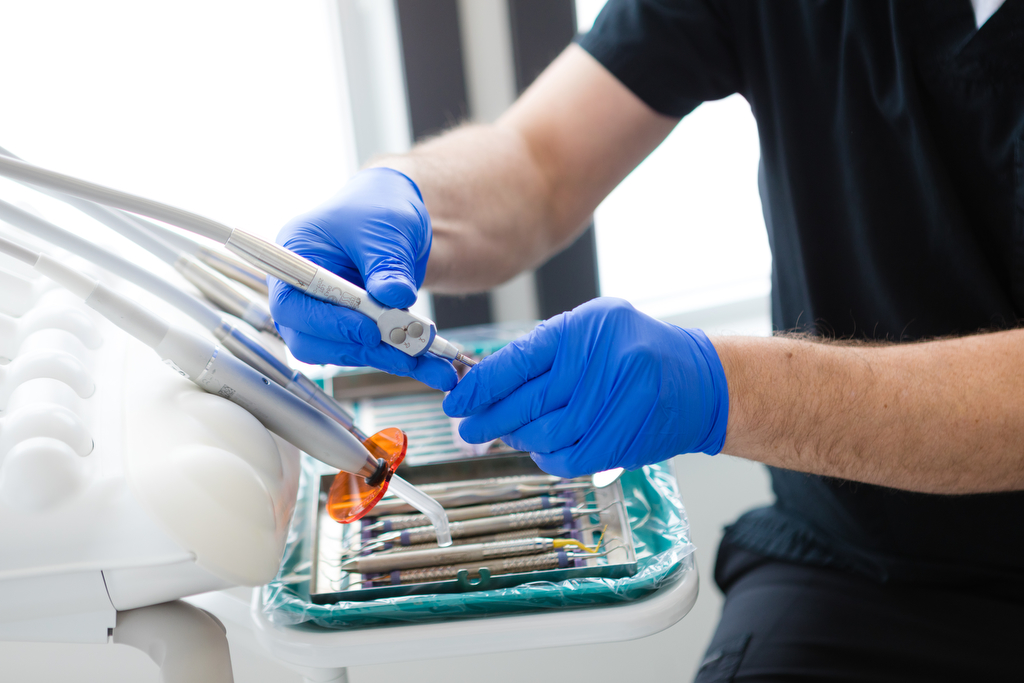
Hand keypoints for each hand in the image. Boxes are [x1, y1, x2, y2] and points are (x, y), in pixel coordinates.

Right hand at [269, 168, 456, 390]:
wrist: (400, 212)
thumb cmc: (380, 207)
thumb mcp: (385, 229)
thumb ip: (387, 265)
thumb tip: (395, 298)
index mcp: (295, 258)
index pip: (292, 306)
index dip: (326, 325)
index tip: (369, 331)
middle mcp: (304, 291)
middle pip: (311, 340)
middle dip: (359, 349)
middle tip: (403, 353)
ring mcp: (329, 311)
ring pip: (343, 352)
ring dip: (386, 359)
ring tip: (428, 360)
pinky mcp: (356, 325)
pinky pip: (371, 351)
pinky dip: (401, 359)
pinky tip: (432, 366)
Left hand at [442, 298, 728, 476]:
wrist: (699, 382)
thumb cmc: (637, 352)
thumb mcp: (593, 331)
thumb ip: (545, 352)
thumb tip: (486, 382)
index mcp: (586, 328)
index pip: (519, 360)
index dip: (481, 386)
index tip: (456, 400)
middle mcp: (602, 362)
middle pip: (528, 402)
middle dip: (489, 418)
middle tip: (468, 428)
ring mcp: (616, 402)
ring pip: (545, 433)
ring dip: (518, 438)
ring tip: (506, 435)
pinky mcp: (625, 438)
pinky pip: (569, 457)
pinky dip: (547, 457)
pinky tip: (541, 449)